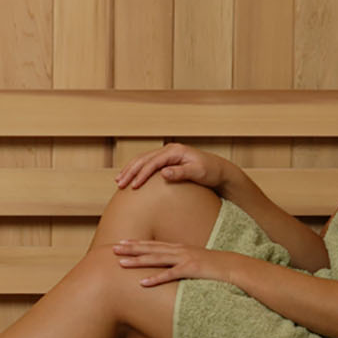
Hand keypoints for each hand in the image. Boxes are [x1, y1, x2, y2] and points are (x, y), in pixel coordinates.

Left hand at [111, 240, 230, 286]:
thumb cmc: (215, 267)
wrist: (235, 267)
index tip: (121, 243)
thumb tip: (171, 268)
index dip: (137, 243)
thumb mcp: (196, 262)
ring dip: (137, 261)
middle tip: (113, 248)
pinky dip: (155, 278)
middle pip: (151, 249)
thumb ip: (182, 263)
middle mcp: (180, 250)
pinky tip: (142, 283)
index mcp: (180, 248)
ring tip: (120, 263)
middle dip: (131, 248)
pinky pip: (170, 275)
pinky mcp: (191, 270)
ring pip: (156, 259)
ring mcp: (185, 259)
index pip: (154, 244)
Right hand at [113, 143, 231, 191]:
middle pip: (143, 159)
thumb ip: (180, 172)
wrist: (219, 170)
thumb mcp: (197, 173)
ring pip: (142, 160)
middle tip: (119, 184)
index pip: (152, 162)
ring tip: (119, 181)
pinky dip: (136, 170)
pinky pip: (147, 164)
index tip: (134, 186)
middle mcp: (169, 150)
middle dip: (130, 171)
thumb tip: (163, 173)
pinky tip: (130, 178)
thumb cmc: (210, 172)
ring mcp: (167, 154)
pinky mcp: (166, 161)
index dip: (141, 174)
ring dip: (130, 170)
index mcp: (175, 151)